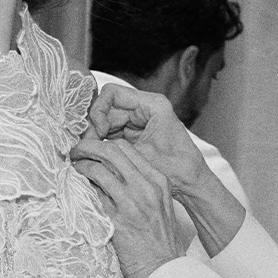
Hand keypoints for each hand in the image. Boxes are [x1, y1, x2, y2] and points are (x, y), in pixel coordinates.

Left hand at [72, 138, 185, 277]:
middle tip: (75, 151)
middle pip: (111, 151)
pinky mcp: (117, 221)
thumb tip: (113, 172)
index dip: (104, 144)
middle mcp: (146, 188)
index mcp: (158, 181)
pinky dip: (81, 188)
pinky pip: (93, 195)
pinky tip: (75, 190)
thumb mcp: (160, 205)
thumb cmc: (160, 240)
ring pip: (99, 170)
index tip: (92, 150)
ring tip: (73, 169)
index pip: (126, 148)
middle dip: (88, 146)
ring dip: (81, 166)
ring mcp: (131, 203)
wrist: (164, 269)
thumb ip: (142, 186)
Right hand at [84, 82, 206, 194]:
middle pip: (107, 108)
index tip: (98, 131)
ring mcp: (140, 120)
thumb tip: (85, 144)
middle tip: (87, 147)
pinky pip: (113, 132)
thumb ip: (113, 146)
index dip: (98, 110)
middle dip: (95, 127)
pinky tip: (98, 154)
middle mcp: (145, 108)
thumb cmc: (177, 169)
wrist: (192, 184)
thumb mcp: (141, 156)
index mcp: (153, 104)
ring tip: (90, 153)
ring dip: (97, 136)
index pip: (112, 93)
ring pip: (107, 121)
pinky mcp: (136, 133)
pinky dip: (104, 142)